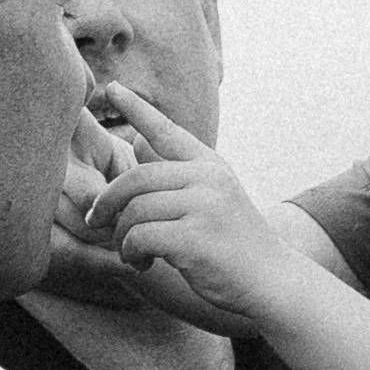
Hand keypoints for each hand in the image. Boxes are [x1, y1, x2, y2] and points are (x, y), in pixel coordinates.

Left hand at [85, 101, 293, 328]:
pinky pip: (140, 237)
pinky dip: (131, 253)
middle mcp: (208, 179)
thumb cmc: (235, 244)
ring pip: (135, 211)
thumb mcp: (211, 198)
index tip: (113, 88)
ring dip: (121, 236)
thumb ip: (176, 174)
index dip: (137, 109)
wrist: (272, 281)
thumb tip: (137, 141)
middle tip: (97, 221)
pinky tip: (143, 263)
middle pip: (136, 178)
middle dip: (108, 201)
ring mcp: (204, 207)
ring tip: (130, 252)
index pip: (166, 130)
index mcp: (210, 165)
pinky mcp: (195, 240)